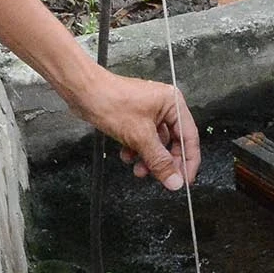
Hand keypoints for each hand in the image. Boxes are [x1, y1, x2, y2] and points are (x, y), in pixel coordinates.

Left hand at [76, 71, 201, 191]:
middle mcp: (164, 106)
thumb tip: (174, 179)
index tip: (185, 180)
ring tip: (139, 169)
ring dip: (149, 159)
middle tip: (161, 178)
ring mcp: (149, 112)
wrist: (83, 92)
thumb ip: (159, 161)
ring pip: (156, 144)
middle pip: (173, 142)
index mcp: (173, 103)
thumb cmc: (110, 100)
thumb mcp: (140, 137)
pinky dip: (137, 151)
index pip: (190, 138)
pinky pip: (143, 140)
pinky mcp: (136, 118)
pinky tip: (127, 156)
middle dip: (164, 162)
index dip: (188, 162)